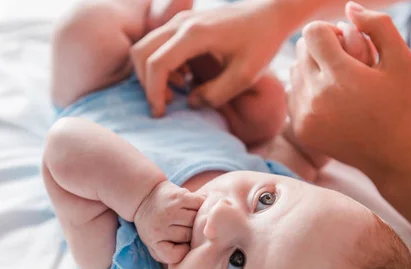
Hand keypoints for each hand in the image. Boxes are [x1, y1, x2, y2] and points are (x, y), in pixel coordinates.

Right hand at [130, 0, 298, 116]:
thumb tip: (191, 103)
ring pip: (145, 47)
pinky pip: (157, 44)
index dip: (154, 92)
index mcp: (194, 34)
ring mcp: (180, 21)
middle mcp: (181, 23)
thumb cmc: (262, 41)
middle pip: (141, 52)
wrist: (270, 13)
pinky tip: (183, 78)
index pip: (157, 63)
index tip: (161, 113)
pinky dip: (161, 65)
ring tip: (177, 91)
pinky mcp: (183, 24)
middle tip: (165, 104)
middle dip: (147, 83)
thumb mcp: (245, 75)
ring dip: (152, 73)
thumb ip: (217, 94)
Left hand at [134, 180, 204, 263]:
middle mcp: (160, 226)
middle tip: (191, 228)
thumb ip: (168, 255)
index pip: (178, 254)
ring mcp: (170, 211)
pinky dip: (202, 204)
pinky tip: (196, 205)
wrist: (143, 196)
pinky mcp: (179, 197)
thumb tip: (189, 258)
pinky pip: (200, 203)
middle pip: (190, 235)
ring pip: (197, 220)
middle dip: (193, 233)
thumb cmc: (153, 225)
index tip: (183, 244)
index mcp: (154, 241)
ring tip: (195, 217)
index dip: (185, 250)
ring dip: (199, 218)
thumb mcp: (154, 245)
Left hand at [286, 2, 410, 181]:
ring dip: (311, 69)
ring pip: (293, 72)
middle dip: (320, 48)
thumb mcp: (401, 59)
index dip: (330, 31)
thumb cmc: (401, 103)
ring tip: (336, 78)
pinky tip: (328, 97)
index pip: (313, 33)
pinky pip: (291, 94)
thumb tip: (348, 7)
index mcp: (341, 76)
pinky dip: (305, 90)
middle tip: (342, 59)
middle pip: (300, 50)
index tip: (346, 43)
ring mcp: (305, 115)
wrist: (392, 154)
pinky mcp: (300, 129)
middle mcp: (316, 96)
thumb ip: (378, 26)